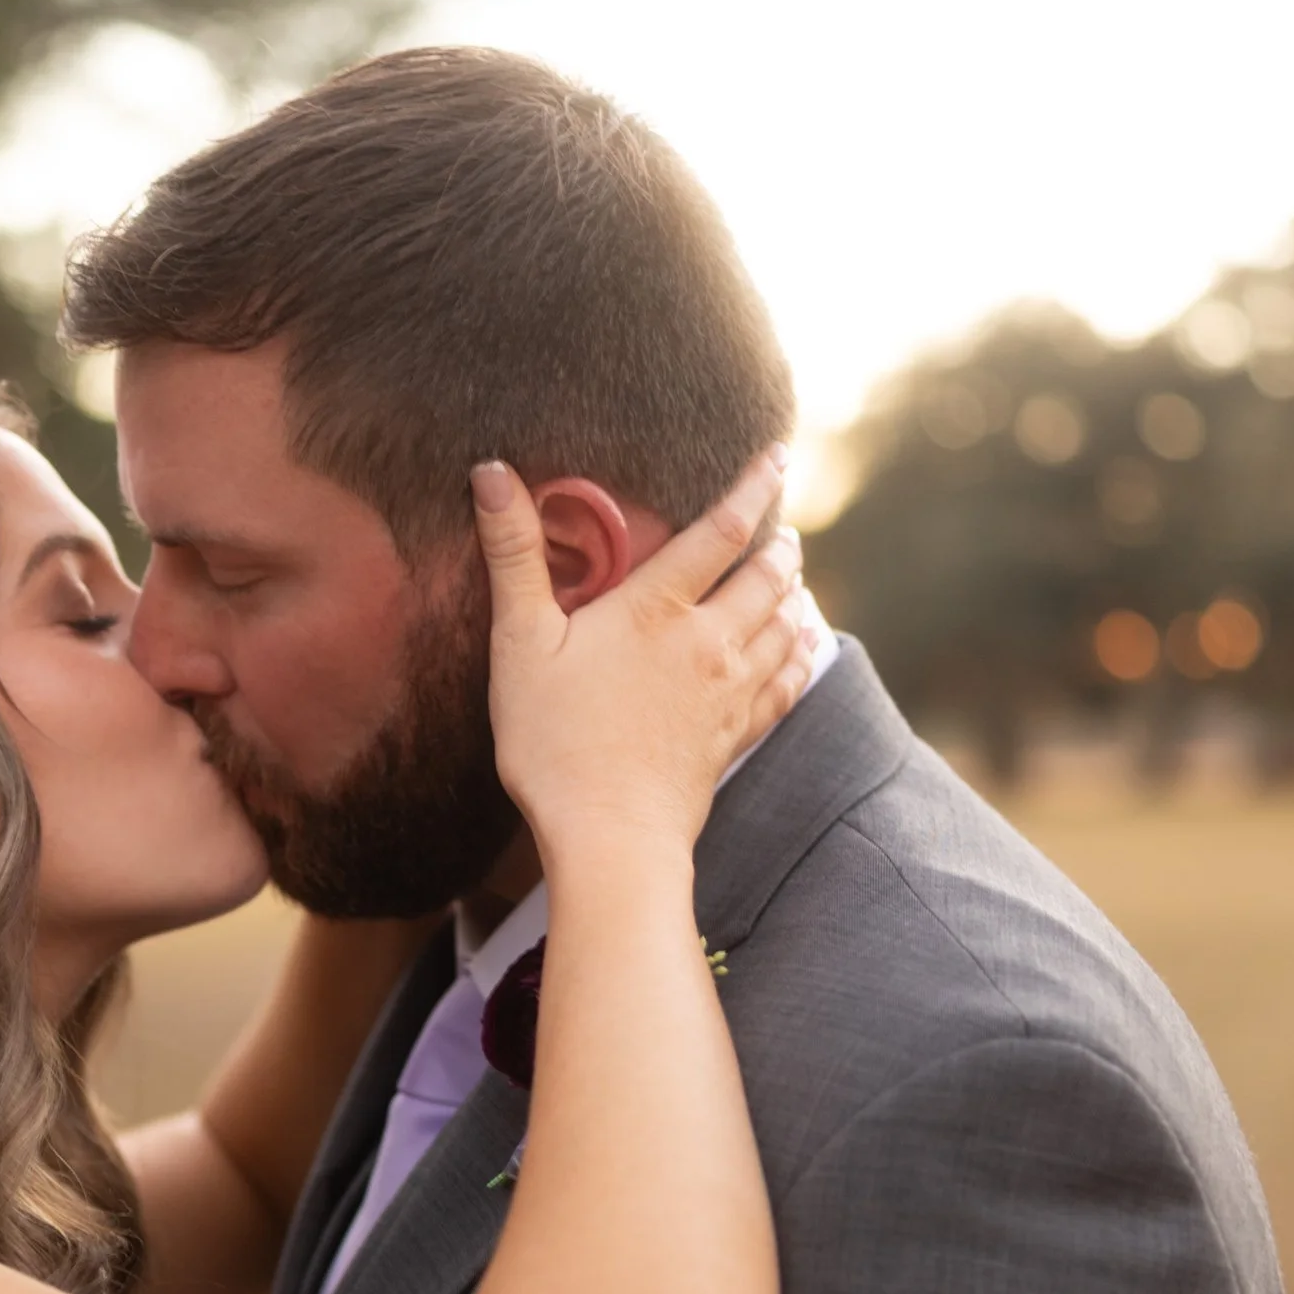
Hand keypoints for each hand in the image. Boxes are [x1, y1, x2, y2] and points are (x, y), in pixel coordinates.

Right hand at [473, 445, 814, 862]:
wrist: (609, 836)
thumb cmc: (553, 742)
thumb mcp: (519, 643)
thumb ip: (513, 556)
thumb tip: (490, 472)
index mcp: (656, 608)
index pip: (721, 530)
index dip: (753, 487)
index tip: (777, 456)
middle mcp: (708, 642)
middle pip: (765, 577)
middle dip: (780, 545)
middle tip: (785, 529)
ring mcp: (729, 691)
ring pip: (784, 625)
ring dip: (793, 594)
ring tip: (794, 575)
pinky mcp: (736, 735)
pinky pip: (787, 684)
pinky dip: (800, 655)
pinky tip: (802, 645)